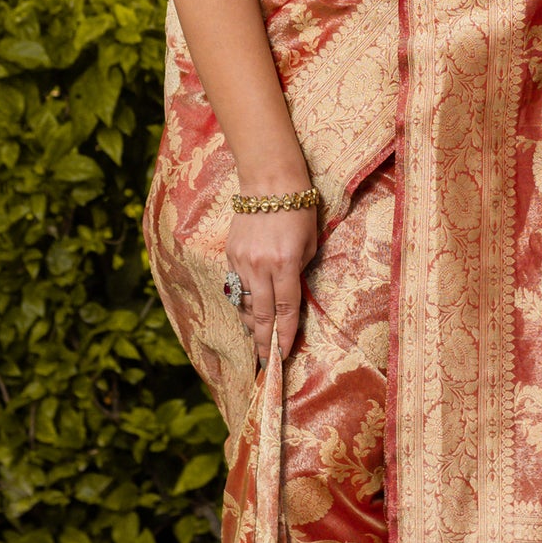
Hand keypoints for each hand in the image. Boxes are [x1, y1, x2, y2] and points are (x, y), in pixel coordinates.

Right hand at [226, 196, 318, 364]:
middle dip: (264, 341)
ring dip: (251, 323)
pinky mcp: (230, 254)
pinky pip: (234, 286)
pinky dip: (242, 302)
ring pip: (243, 303)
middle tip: (266, 362)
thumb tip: (290, 295)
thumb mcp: (311, 243)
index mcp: (285, 263)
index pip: (285, 309)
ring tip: (258, 339)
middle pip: (260, 314)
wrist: (269, 181)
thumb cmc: (299, 209)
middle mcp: (260, 266)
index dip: (285, 335)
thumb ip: (300, 271)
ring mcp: (242, 261)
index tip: (284, 354)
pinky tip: (248, 312)